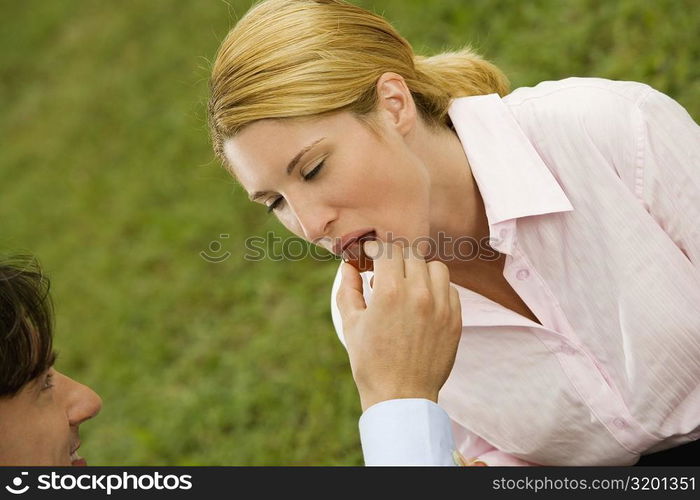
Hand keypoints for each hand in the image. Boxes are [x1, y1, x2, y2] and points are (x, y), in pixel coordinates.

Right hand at [336, 239, 462, 411]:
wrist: (401, 396)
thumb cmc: (370, 362)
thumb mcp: (351, 324)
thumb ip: (348, 289)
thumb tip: (348, 266)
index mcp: (390, 292)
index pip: (386, 250)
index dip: (375, 250)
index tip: (369, 257)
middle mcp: (419, 293)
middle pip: (410, 254)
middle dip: (394, 259)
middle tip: (385, 272)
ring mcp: (441, 306)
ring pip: (435, 267)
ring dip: (419, 270)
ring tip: (407, 284)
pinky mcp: (455, 319)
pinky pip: (450, 289)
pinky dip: (436, 288)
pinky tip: (423, 301)